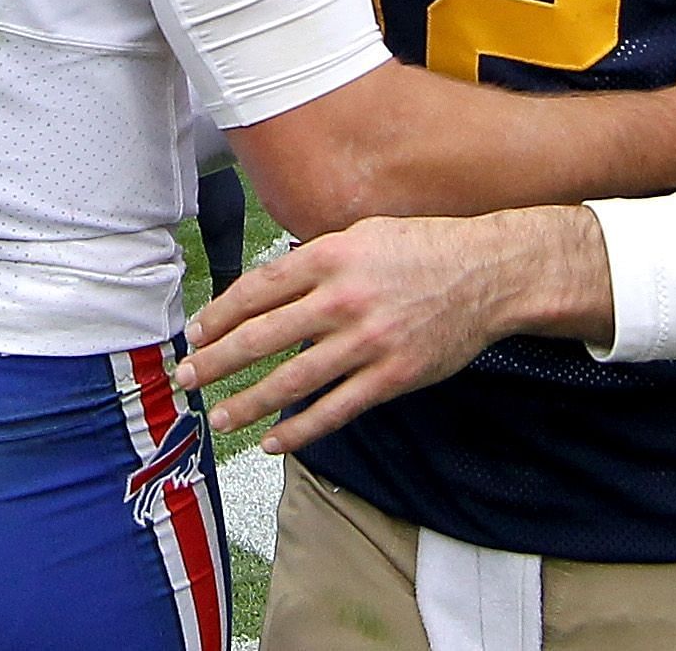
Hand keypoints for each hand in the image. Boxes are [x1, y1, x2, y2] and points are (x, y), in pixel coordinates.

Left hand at [176, 207, 593, 453]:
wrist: (489, 273)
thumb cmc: (422, 249)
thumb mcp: (363, 233)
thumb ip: (317, 260)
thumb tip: (268, 288)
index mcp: (331, 256)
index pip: (258, 289)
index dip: (220, 314)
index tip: (196, 332)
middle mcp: (344, 299)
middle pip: (263, 337)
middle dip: (217, 361)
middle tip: (187, 378)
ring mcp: (369, 341)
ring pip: (293, 382)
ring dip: (248, 403)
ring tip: (220, 417)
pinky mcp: (393, 376)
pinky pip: (336, 409)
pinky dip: (300, 431)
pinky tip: (274, 441)